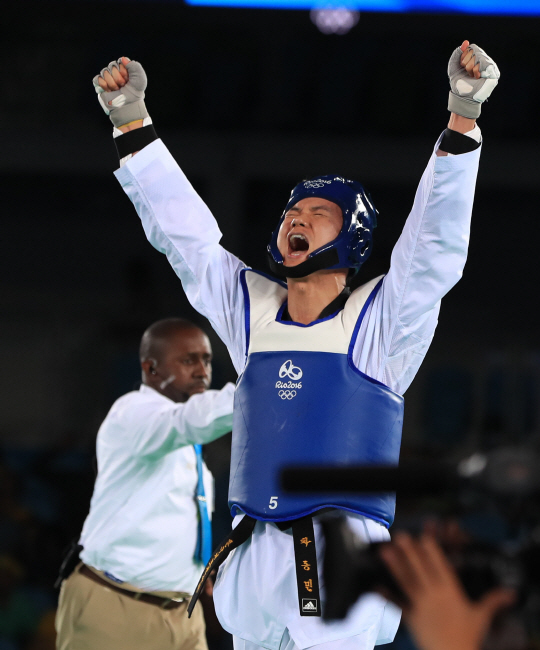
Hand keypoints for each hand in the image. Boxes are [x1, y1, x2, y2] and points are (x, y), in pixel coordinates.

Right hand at [93, 57, 148, 127]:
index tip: (128, 80)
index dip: (124, 71)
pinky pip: (97, 79)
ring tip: (117, 90)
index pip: (119, 62)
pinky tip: (109, 91)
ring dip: (112, 83)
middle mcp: (115, 72)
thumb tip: (123, 59)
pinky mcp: (100, 85)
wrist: (127, 106)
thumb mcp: (140, 79)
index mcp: (124, 69)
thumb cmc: (135, 94)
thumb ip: (134, 66)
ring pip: (104, 72)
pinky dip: (104, 86)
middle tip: (123, 86)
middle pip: (111, 66)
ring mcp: (107, 78)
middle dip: (118, 78)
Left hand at [379, 532, 514, 649]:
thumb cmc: (468, 638)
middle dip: (410, 553)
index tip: (423, 537)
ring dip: (395, 566)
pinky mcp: (411, 618)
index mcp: (450, 593)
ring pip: (406, 582)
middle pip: (420, 570)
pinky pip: (398, 605)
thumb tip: (510, 594)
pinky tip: (376, 587)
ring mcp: (421, 606)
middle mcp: (434, 596)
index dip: (431, 551)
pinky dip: (387, 596)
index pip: (440, 567)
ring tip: (384, 552)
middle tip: (400, 536)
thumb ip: (492, 601)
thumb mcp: (481, 617)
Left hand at [447, 40, 499, 118]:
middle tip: (468, 74)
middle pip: (475, 51)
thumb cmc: (458, 83)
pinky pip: (484, 63)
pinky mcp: (494, 72)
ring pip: (479, 56)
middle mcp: (485, 60)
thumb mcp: (453, 66)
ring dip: (471, 68)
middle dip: (467, 63)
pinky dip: (477, 70)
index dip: (464, 57)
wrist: (461, 96)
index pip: (472, 48)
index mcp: (477, 58)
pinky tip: (477, 77)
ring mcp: (490, 66)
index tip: (462, 67)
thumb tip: (466, 42)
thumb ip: (456, 54)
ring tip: (472, 76)